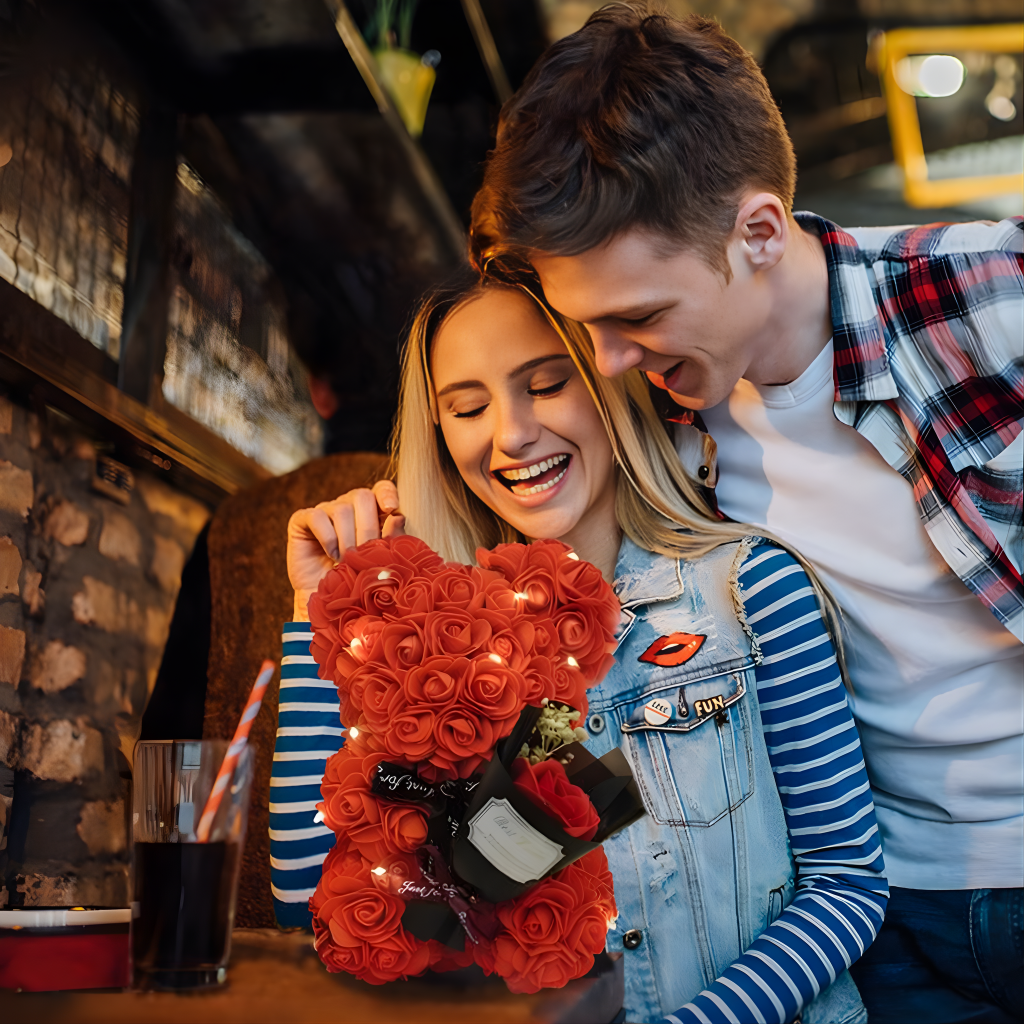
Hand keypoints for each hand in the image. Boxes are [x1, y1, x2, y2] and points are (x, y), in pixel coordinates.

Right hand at [286, 480, 402, 619]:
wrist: (329, 602)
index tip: (391, 509)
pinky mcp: (302, 521)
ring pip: (341, 508)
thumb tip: (398, 517)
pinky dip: (327, 537)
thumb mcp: (381, 561)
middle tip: (364, 552)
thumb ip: (392, 539)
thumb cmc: (358, 581)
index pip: (381, 489)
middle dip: (366, 527)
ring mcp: (325, 511)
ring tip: (347, 560)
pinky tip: (331, 554)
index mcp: (371, 512)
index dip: (386, 493)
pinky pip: (316, 516)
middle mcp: (348, 506)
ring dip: (347, 538)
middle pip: (362, 496)